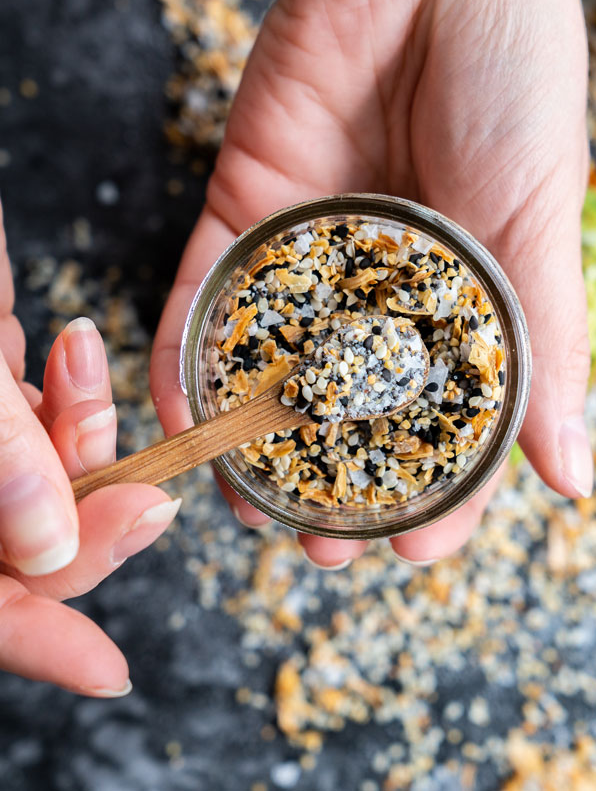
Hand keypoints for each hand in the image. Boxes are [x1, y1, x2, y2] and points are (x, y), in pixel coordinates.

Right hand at [0, 203, 179, 693]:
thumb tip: (48, 550)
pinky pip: (44, 421)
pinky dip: (68, 396)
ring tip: (75, 371)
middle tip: (146, 503)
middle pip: (22, 549)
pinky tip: (66, 351)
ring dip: (82, 443)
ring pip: (47, 486)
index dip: (31, 640)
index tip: (109, 671)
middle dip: (88, 522)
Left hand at [152, 0, 590, 565]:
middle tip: (322, 545)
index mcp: (462, 299)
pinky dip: (189, 352)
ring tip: (250, 506)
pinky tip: (188, 415)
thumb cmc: (513, 77)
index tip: (413, 547)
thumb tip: (568, 476)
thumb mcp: (540, 224)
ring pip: (269, 367)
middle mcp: (381, 288)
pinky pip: (206, 291)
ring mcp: (310, 254)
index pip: (444, 422)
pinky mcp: (246, 207)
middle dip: (333, 486)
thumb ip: (545, 351)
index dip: (433, 493)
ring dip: (255, 443)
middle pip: (348, 411)